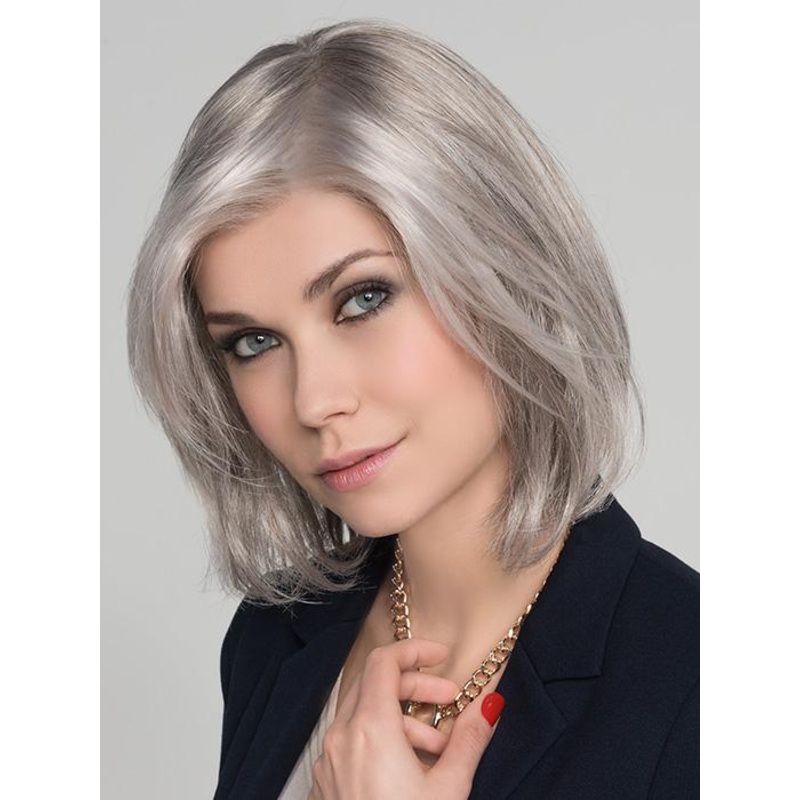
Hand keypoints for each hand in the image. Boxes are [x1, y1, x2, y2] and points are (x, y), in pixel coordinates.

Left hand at [308, 638, 503, 799]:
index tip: (443, 656)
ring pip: (364, 712)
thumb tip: (490, 703)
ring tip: (438, 747)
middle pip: (375, 682)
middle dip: (415, 685)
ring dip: (402, 716)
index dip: (416, 650)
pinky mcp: (327, 781)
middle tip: (449, 699)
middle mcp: (342, 737)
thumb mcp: (449, 787)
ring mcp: (329, 760)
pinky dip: (382, 737)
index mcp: (370, 729)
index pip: (385, 661)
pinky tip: (410, 768)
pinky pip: (354, 740)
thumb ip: (470, 738)